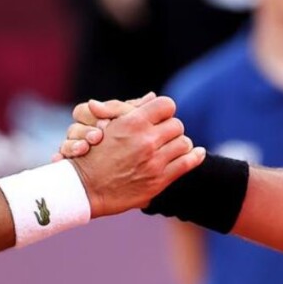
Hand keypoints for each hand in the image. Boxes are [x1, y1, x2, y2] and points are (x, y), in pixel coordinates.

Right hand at [68, 96, 204, 216]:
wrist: (85, 187)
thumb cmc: (93, 153)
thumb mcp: (109, 125)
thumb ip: (131, 109)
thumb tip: (153, 96)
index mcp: (133, 123)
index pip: (166, 105)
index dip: (163, 110)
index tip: (159, 117)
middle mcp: (146, 141)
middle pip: (176, 124)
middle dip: (170, 128)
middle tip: (163, 134)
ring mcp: (154, 162)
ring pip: (184, 143)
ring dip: (179, 143)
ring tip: (171, 146)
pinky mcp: (159, 180)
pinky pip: (187, 163)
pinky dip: (195, 156)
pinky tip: (197, 153)